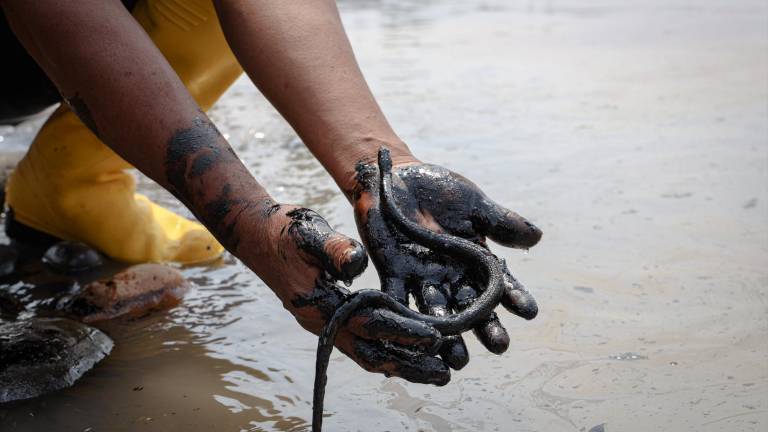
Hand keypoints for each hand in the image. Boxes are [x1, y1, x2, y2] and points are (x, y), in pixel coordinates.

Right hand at [241, 203, 450, 384]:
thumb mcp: (309, 232)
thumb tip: (358, 262)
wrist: (258, 235)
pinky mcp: (330, 316)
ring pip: (368, 352)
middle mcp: (324, 322)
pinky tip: (408, 352)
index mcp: (321, 304)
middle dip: (408, 364)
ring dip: (401, 363)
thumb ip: (334, 247)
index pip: (369, 324)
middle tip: (444, 373)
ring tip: (435, 371)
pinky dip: (387, 349)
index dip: (403, 331)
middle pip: (371, 353)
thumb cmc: (285, 231)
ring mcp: (325, 323)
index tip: (435, 336)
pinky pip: (361, 341)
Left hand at [350, 158, 541, 368]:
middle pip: (472, 307)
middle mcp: (451, 276)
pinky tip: (409, 335)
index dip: (514, 297)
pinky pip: (396, 297)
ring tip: (458, 360)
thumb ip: (500, 221)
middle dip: (485, 327)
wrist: (396, 177)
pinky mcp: (393, 272)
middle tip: (500, 346)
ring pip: (437, 311)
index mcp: (475, 261)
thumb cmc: (439, 189)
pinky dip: (401, 315)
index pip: (499, 284)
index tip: (528, 311)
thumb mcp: (473, 204)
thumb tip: (537, 236)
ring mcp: (422, 277)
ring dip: (447, 335)